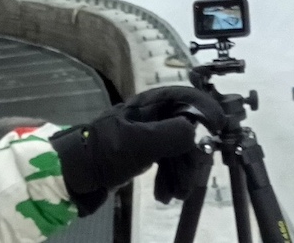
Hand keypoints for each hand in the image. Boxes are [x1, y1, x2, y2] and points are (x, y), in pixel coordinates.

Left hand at [50, 86, 225, 214]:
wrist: (74, 173)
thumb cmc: (104, 152)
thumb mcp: (139, 143)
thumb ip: (171, 134)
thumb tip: (197, 131)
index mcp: (151, 104)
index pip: (187, 98)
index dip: (206, 111)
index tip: (218, 129)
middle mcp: (153, 115)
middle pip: (188, 128)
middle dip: (193, 155)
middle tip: (191, 179)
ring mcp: (149, 134)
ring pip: (179, 148)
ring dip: (183, 171)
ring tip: (178, 193)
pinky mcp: (144, 151)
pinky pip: (167, 161)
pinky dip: (171, 176)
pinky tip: (166, 194)